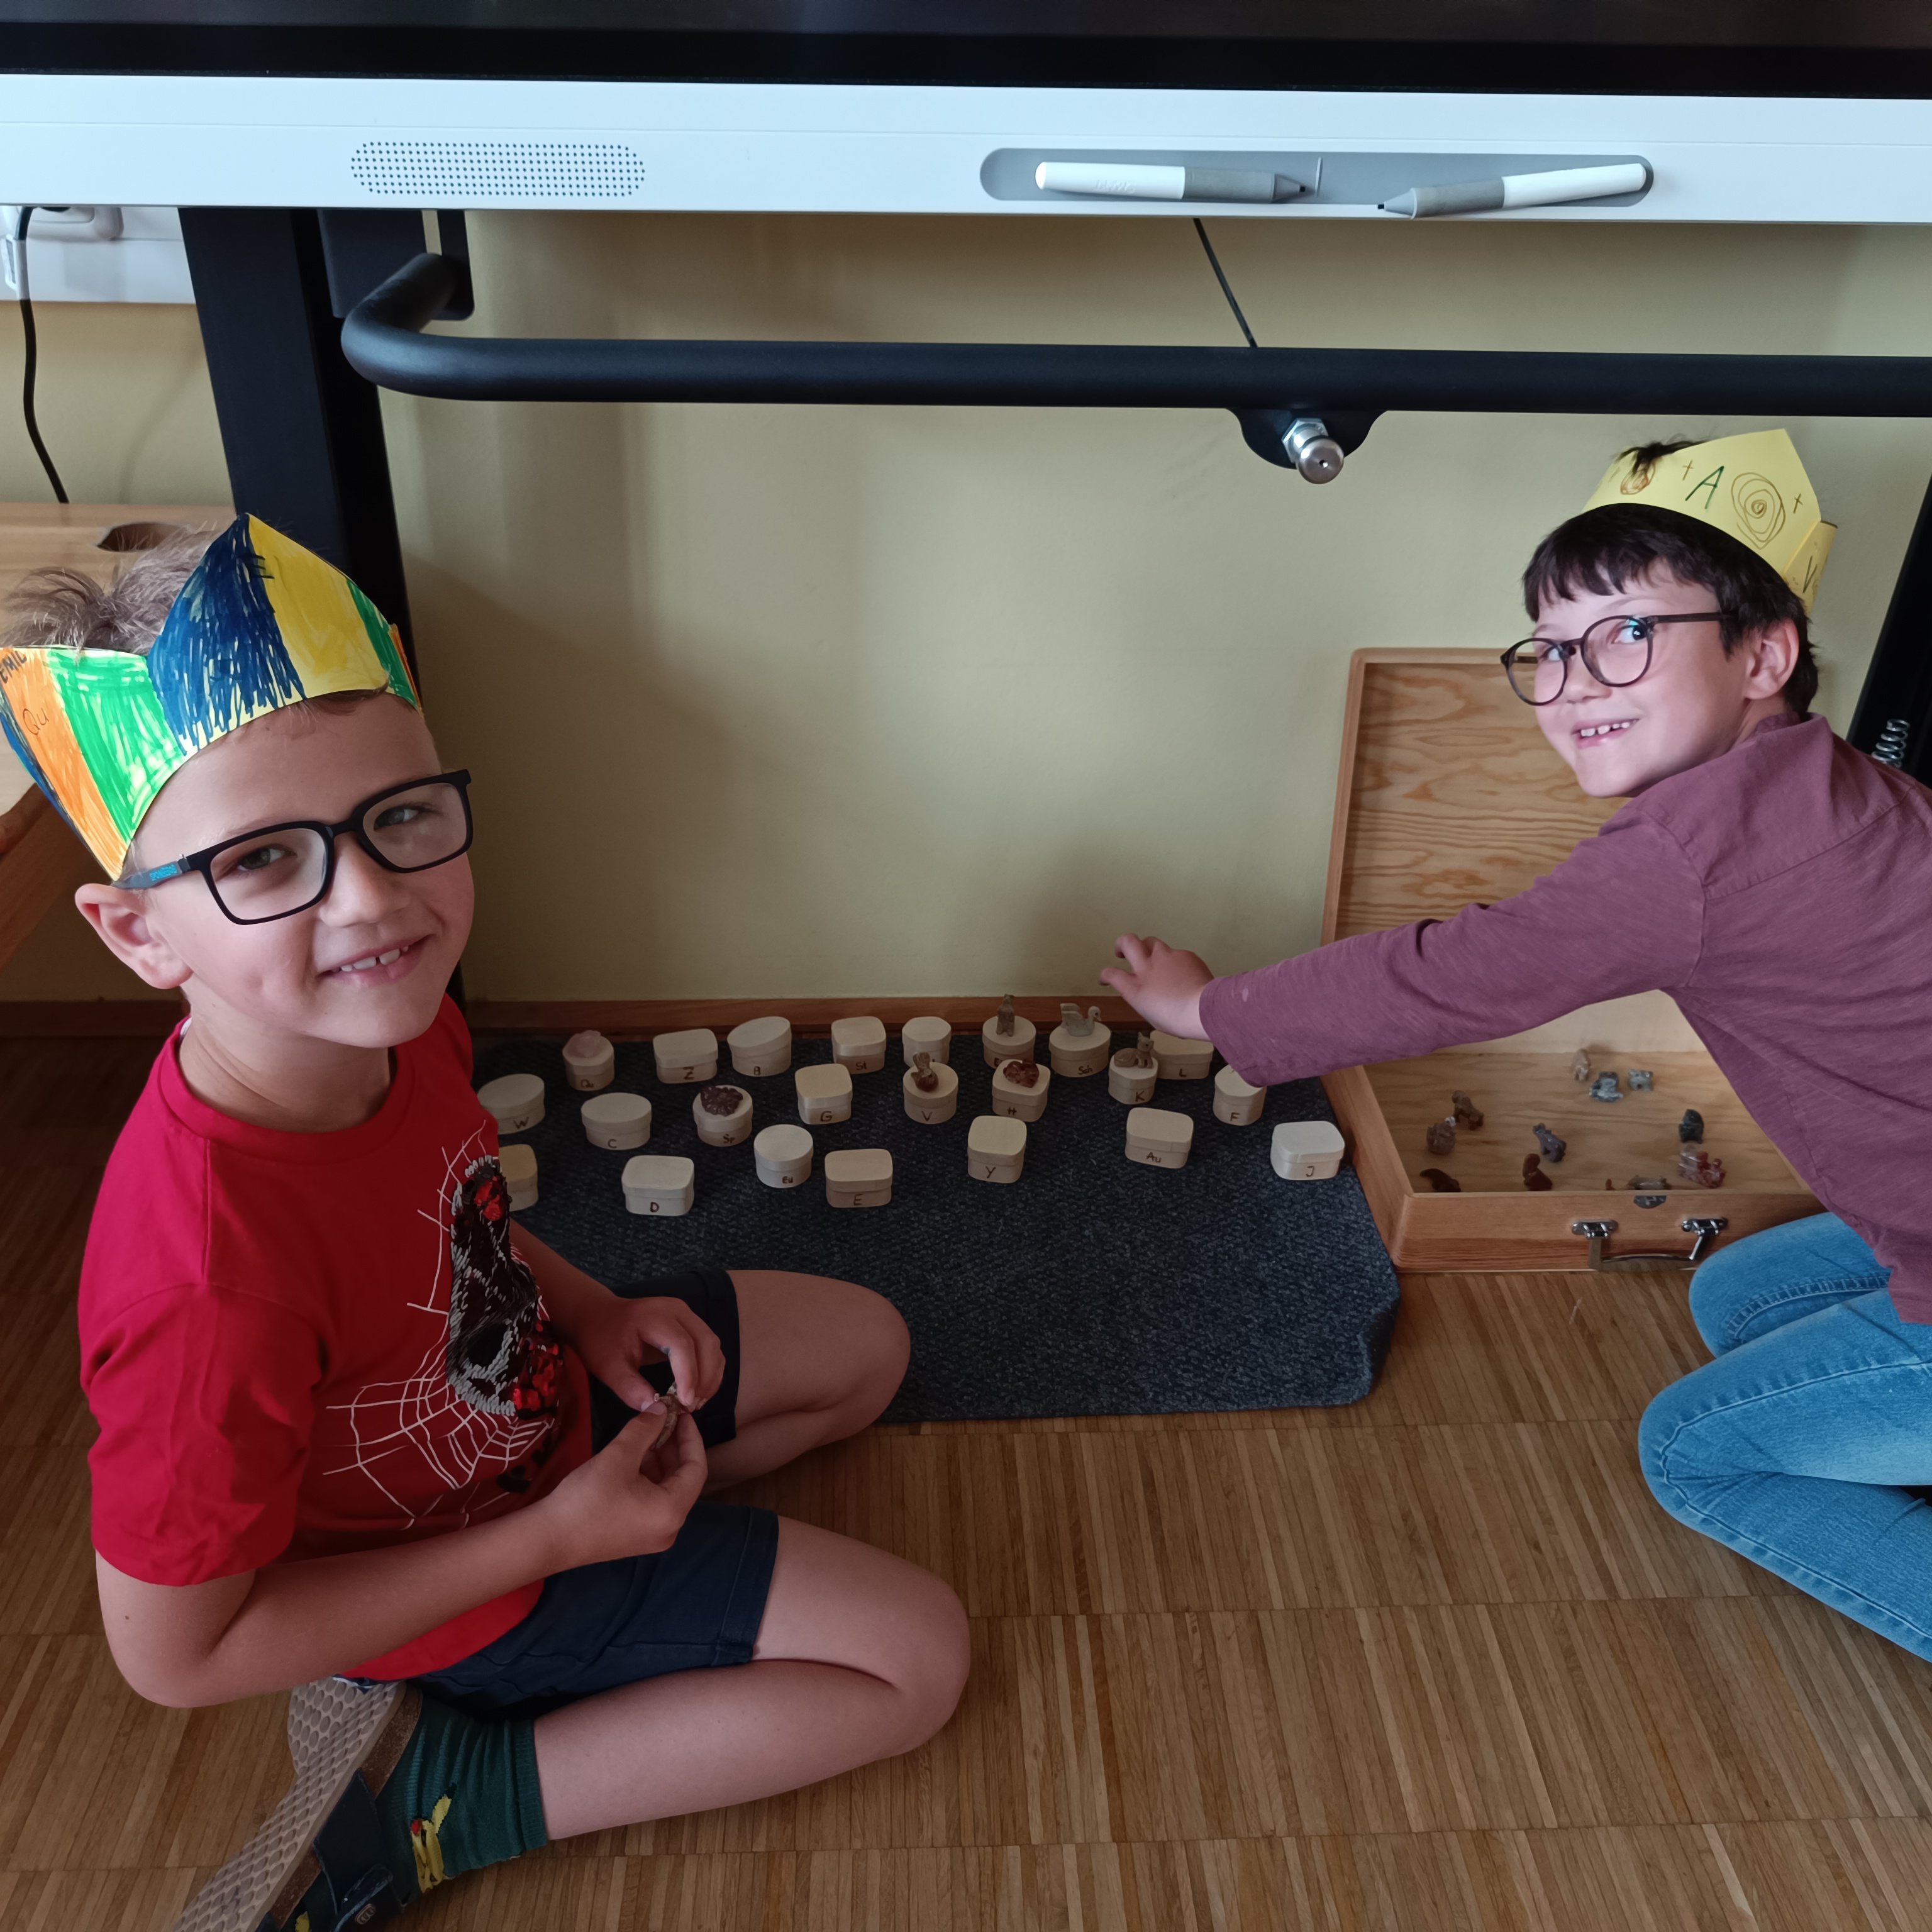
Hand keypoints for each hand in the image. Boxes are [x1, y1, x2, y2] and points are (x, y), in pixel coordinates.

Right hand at [539, 1408, 707, 1568]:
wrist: (548, 1538)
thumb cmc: (588, 1496)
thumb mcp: (620, 1455)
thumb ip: (646, 1429)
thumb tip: (662, 1409)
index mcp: (673, 1511)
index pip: (696, 1468)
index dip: (691, 1437)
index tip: (681, 1413)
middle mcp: (669, 1528)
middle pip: (682, 1480)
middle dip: (673, 1447)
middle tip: (663, 1418)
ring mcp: (651, 1536)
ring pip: (665, 1489)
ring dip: (658, 1460)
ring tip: (646, 1433)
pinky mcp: (633, 1537)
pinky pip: (651, 1501)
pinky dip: (646, 1477)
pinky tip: (632, 1457)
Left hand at [565, 1292, 725, 1414]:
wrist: (597, 1315)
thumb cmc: (601, 1340)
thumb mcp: (608, 1367)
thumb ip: (631, 1389)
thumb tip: (657, 1412)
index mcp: (654, 1316)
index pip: (682, 1344)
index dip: (688, 1375)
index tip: (685, 1403)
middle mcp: (677, 1310)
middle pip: (706, 1342)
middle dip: (705, 1378)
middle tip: (692, 1407)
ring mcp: (686, 1314)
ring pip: (712, 1344)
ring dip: (710, 1375)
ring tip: (696, 1402)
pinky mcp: (690, 1323)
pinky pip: (709, 1346)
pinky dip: (709, 1369)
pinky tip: (698, 1390)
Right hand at [1099, 933, 1213, 1038]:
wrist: (1201, 1009)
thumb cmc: (1177, 1019)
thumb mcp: (1151, 1016)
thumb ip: (1144, 1000)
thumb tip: (1147, 995)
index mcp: (1135, 988)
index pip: (1111, 974)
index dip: (1106, 974)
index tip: (1106, 977)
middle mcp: (1147, 968)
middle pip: (1128, 942)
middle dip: (1122, 943)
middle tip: (1123, 950)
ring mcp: (1166, 957)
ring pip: (1152, 941)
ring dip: (1148, 947)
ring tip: (1154, 958)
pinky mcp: (1184, 954)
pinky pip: (1176, 953)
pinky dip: (1175, 961)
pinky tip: (1183, 972)